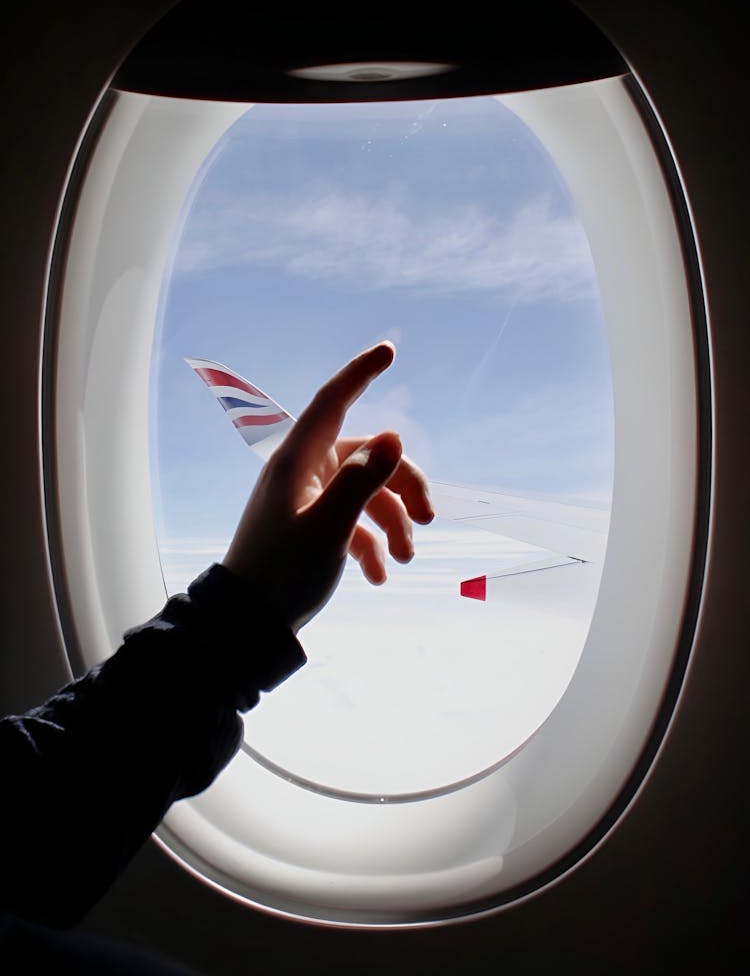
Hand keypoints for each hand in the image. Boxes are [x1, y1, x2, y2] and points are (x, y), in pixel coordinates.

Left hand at [222, 342, 433, 631]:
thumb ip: (362, 481)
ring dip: (393, 523)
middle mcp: (303, 473)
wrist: (246, 624)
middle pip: (367, 456)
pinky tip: (379, 576)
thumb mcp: (329, 528)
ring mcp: (307, 501)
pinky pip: (353, 523)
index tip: (389, 351)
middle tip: (430, 518)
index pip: (333, 401)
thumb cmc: (281, 573)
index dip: (360, 373)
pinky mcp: (312, 528)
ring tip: (405, 560)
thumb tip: (393, 436)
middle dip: (403, 485)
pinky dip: (371, 546)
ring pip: (366, 493)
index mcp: (298, 461)